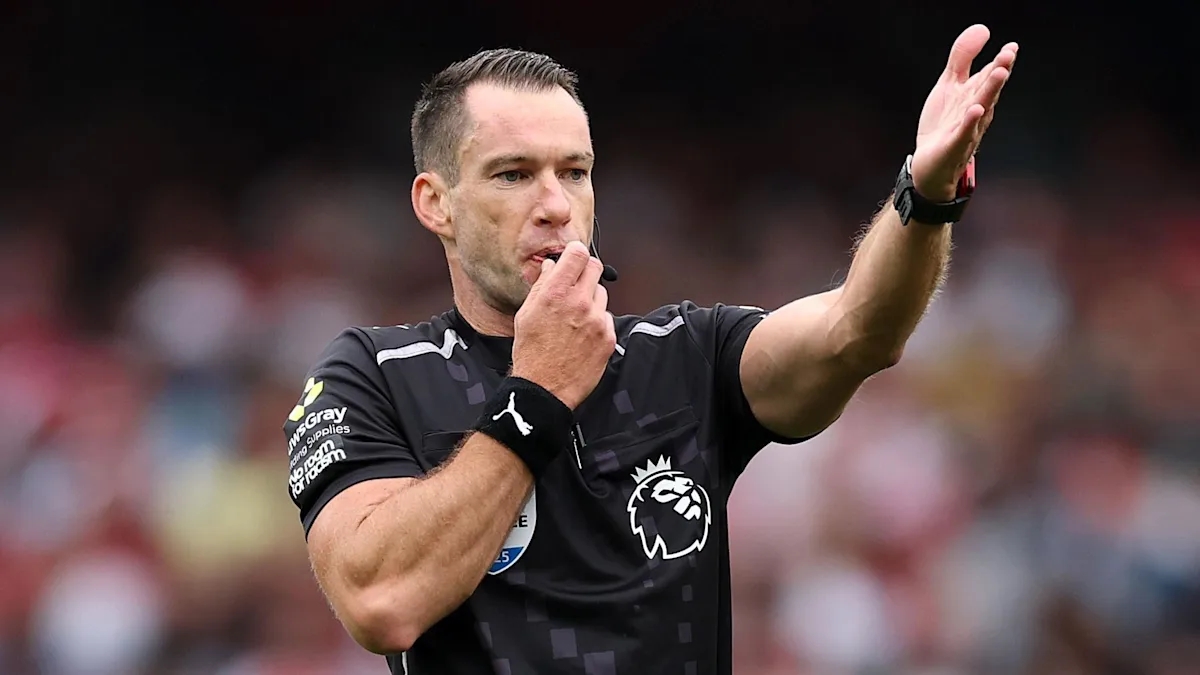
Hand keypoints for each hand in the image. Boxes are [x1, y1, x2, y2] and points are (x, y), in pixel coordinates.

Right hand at [512, 241, 615, 408]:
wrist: (545, 388)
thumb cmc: (532, 353)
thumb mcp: (526, 314)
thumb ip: (541, 285)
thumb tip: (552, 267)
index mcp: (556, 293)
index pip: (577, 254)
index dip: (575, 253)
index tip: (573, 257)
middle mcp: (579, 303)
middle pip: (595, 268)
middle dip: (585, 272)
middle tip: (576, 283)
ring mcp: (597, 320)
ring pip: (602, 294)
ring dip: (591, 299)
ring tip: (575, 317)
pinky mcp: (608, 337)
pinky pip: (607, 318)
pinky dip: (597, 322)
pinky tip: (582, 334)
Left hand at [910, 25, 1017, 201]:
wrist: (930, 165)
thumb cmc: (944, 125)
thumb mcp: (949, 86)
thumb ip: (962, 58)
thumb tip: (982, 29)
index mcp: (975, 96)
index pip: (989, 76)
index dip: (1000, 62)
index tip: (1011, 47)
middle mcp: (975, 112)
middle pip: (988, 90)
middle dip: (998, 73)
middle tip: (1008, 55)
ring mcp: (966, 130)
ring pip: (980, 109)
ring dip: (989, 92)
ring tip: (997, 74)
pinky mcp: (953, 147)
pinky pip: (963, 134)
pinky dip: (969, 122)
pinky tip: (974, 110)